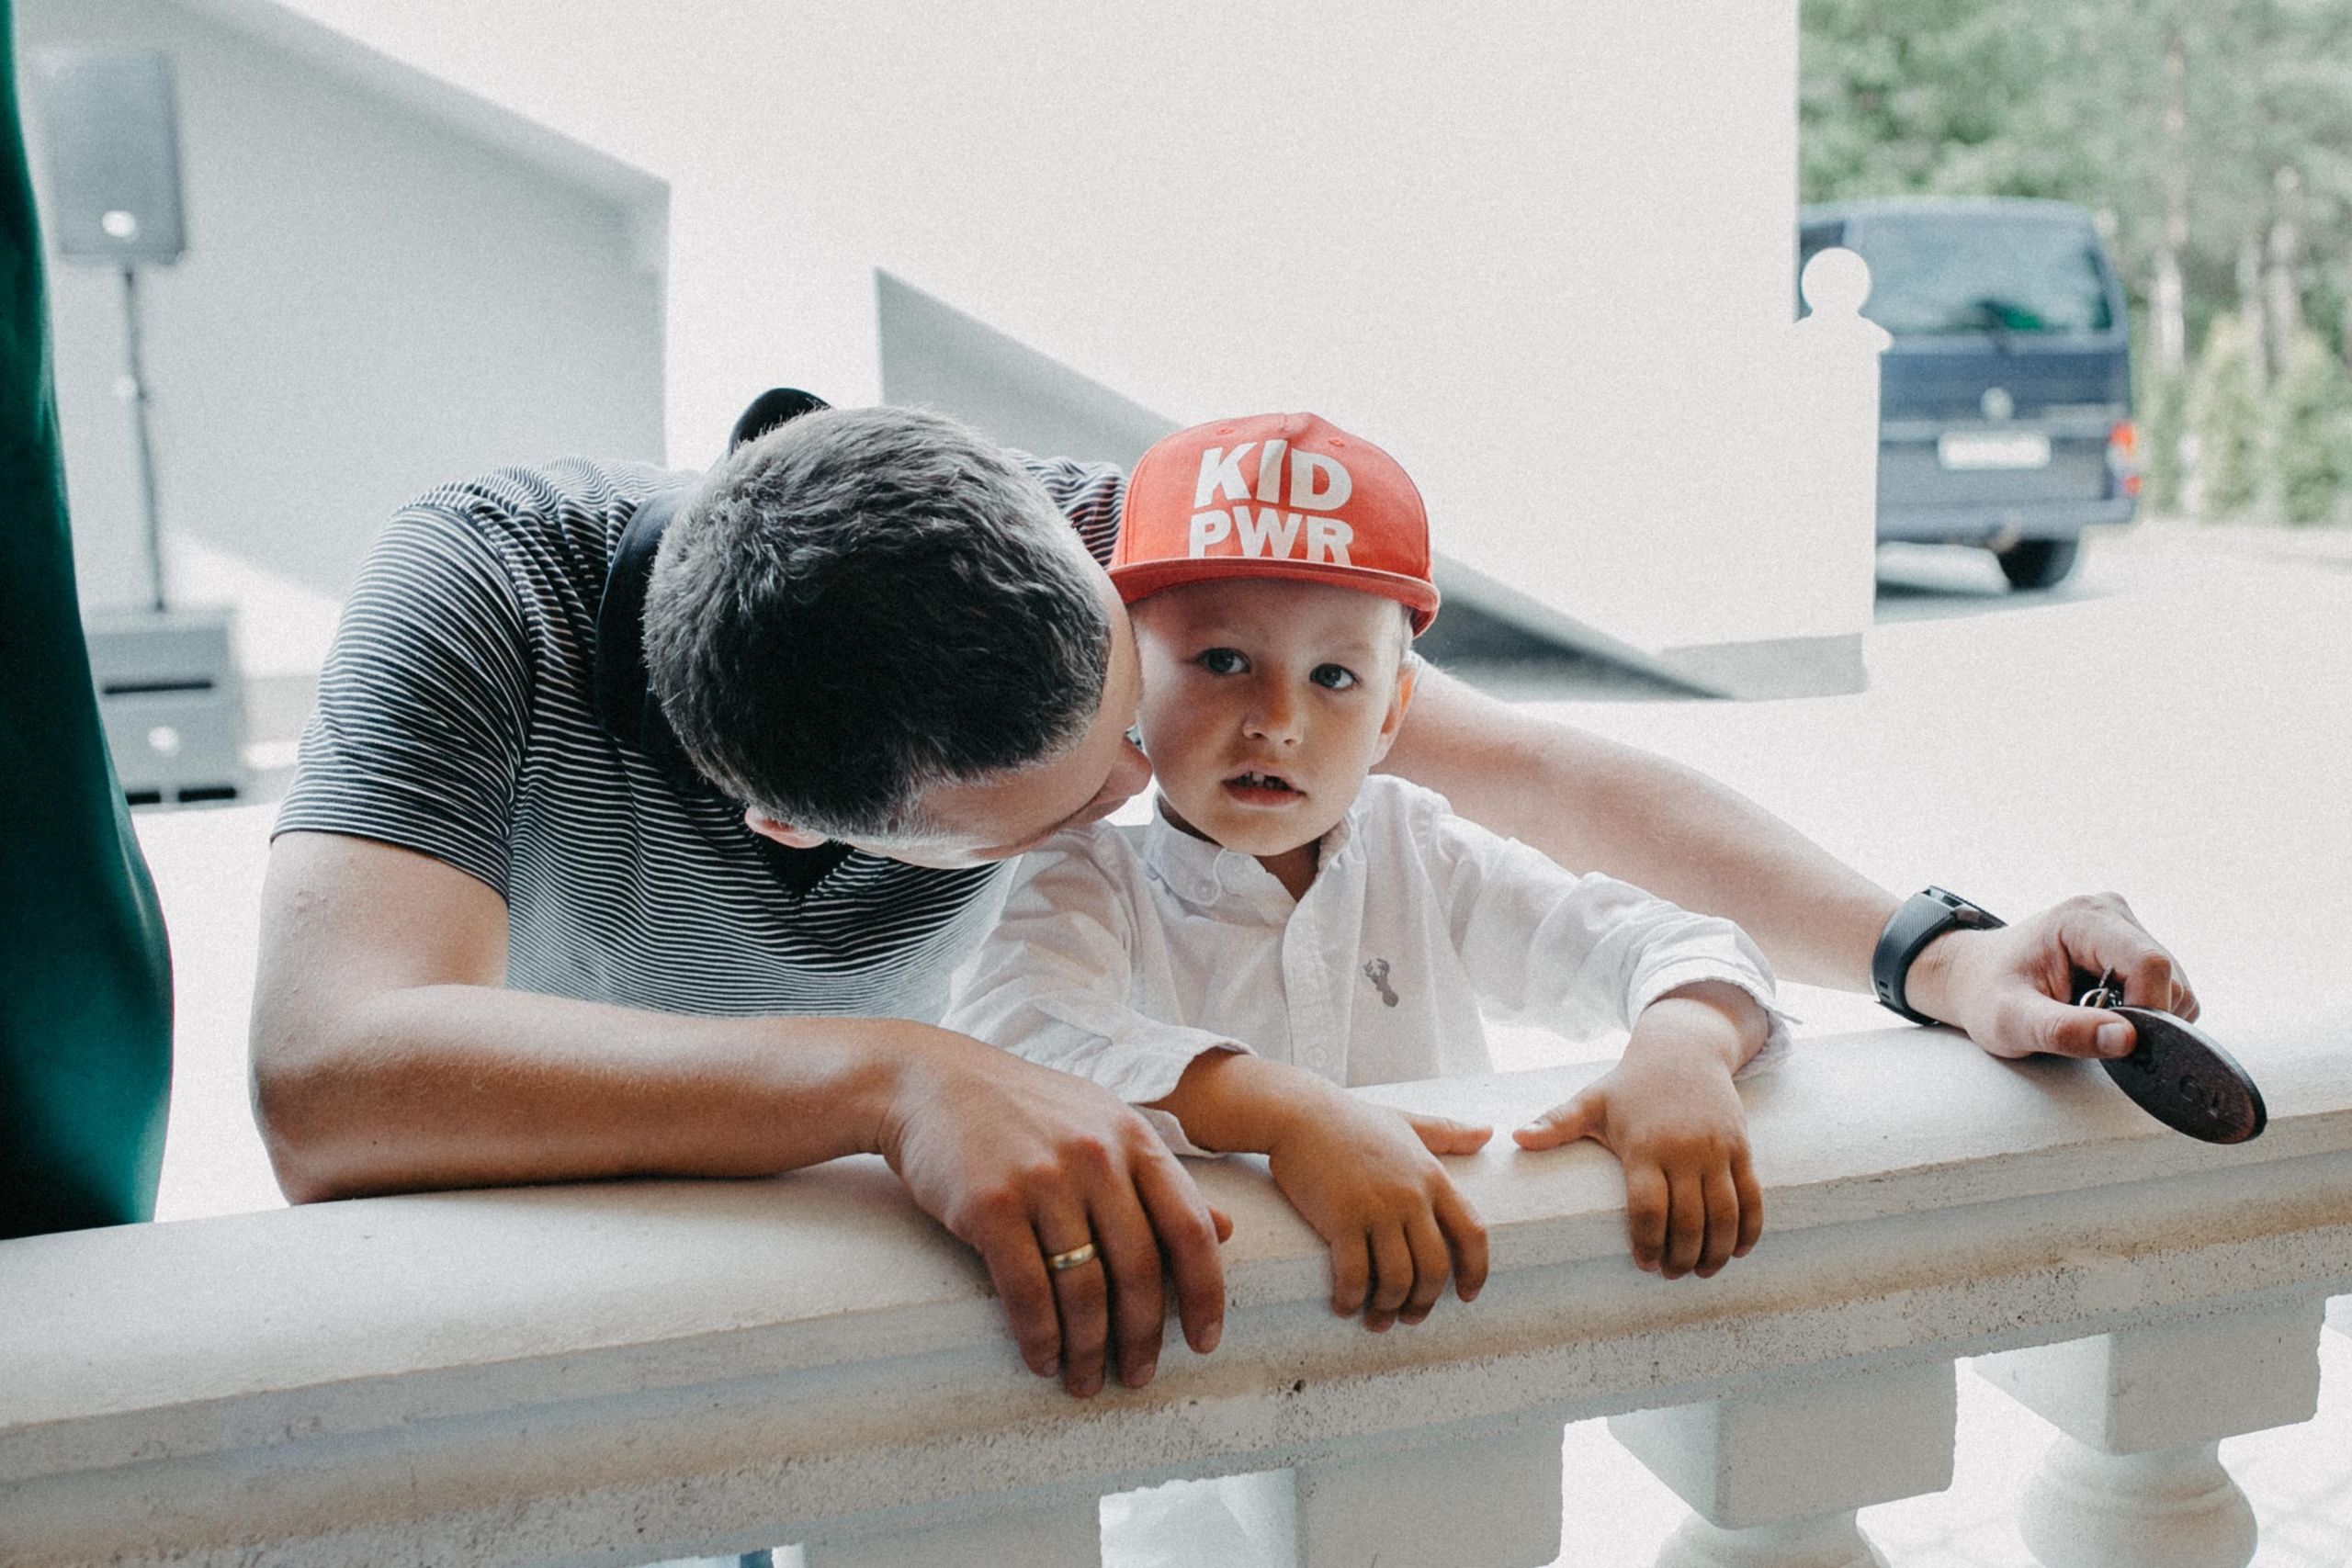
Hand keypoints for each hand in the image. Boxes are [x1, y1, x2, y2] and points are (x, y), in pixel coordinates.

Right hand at [875, 1028, 1230, 1398]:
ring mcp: (1043, 1179)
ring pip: (1084, 1288)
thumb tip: (1227, 1229)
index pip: (1190, 1227)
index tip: (1204, 1342)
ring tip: (1086, 1382)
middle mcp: (1095, 1156)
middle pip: (1140, 1268)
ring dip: (1089, 1349)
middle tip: (1139, 1376)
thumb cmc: (1022, 1109)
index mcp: (1133, 1138)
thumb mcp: (1102, 1124)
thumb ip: (1160, 1178)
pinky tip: (1042, 1360)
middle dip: (1143, 1336)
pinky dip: (1040, 1337)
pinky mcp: (990, 1204)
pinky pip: (1027, 1291)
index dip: (1205, 1293)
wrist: (928, 1082)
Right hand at [1264, 1095, 1491, 1331]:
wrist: (1299, 1113)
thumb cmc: (1352, 1120)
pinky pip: (1355, 1275)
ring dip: (1389, 1308)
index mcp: (1432, 1177)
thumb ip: (1448, 1131)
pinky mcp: (1342, 1219)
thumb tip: (1488, 1132)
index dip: (1475, 1271)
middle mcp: (1411, 1196)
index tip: (1466, 1295)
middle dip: (1425, 1302)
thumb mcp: (1407, 1123)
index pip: (1473, 1233)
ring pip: (1398, 1278)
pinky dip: (1352, 1299)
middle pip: (1435, 1267)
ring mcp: (1378, 1209)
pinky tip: (1344, 1306)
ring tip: (1376, 1320)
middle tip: (1410, 1317)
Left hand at [1515, 988, 1762, 1278]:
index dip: (1647, 1244)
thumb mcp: (1592, 1100)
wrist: (1684, 1049)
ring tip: (1702, 1272)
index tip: (1644, 1265)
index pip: (1648, 1209)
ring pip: (1725, 1215)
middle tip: (1671, 1275)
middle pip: (1689, 1221)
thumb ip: (1556, 1123)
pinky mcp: (1741, 1149)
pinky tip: (1738, 1251)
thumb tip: (1514, 1138)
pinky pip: (1752, 1197)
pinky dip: (1749, 1229)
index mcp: (1644, 1147)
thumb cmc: (1631, 1084)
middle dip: (1682, 1258)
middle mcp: (1684, 1152)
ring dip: (1717, 1252)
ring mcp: (1717, 1151)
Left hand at [1902, 892, 2198, 1060]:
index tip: (2121, 1043)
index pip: (2149, 964)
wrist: (1975, 979)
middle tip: (2091, 1030)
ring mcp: (2125, 928)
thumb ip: (2064, 1032)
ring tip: (2091, 1019)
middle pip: (2169, 976)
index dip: (2148, 1010)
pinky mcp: (2132, 947)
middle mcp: (2111, 913)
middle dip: (2144, 1017)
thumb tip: (2125, 1039)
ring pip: (2175, 986)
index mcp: (2083, 919)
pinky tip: (2103, 1013)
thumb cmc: (1986, 995)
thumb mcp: (2011, 1021)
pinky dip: (2144, 1013)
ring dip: (2143, 1017)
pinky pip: (2166, 990)